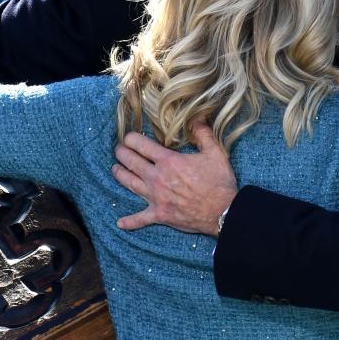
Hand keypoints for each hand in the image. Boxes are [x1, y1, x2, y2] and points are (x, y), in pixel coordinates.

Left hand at [112, 121, 237, 235]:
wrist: (223, 211)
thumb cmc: (219, 182)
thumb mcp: (215, 153)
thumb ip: (203, 133)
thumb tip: (198, 116)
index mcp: (169, 161)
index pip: (142, 145)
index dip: (132, 139)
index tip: (128, 136)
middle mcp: (157, 178)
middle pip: (131, 162)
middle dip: (122, 154)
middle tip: (118, 150)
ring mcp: (156, 197)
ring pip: (130, 184)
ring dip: (120, 175)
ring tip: (115, 169)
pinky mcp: (160, 214)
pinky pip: (141, 218)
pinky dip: (130, 221)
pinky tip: (120, 223)